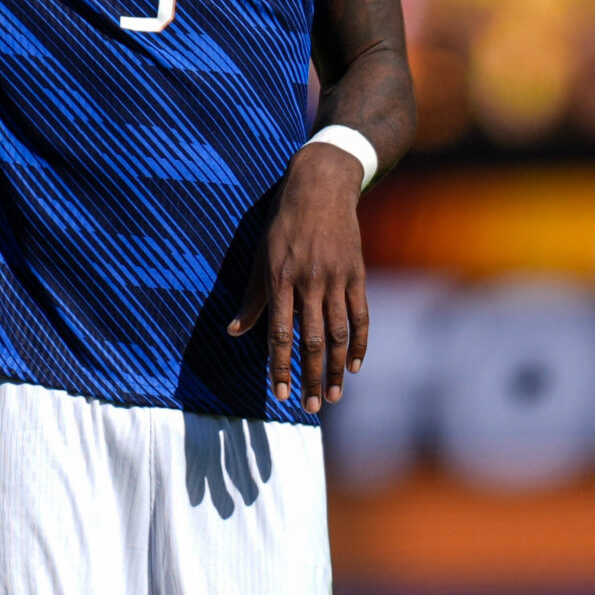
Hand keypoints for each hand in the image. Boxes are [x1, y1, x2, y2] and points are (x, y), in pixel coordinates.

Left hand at [229, 143, 370, 412]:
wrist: (321, 187)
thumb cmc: (283, 224)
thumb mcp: (261, 256)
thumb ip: (252, 298)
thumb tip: (233, 332)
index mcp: (280, 279)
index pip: (280, 335)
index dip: (280, 368)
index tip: (280, 395)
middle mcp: (309, 282)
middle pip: (311, 341)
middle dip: (309, 377)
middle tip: (309, 407)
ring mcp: (336, 278)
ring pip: (338, 334)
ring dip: (334, 368)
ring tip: (332, 396)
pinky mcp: (356, 274)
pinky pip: (361, 315)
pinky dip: (360, 342)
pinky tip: (354, 366)